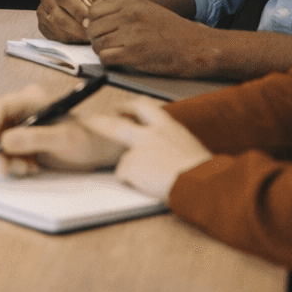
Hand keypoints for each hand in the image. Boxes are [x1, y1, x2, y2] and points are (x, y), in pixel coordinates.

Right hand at [0, 83, 125, 176]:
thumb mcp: (64, 139)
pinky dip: (12, 162)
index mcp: (31, 99)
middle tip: (7, 168)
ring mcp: (21, 124)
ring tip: (27, 169)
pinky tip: (30, 167)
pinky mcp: (22, 139)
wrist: (100, 148)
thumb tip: (5, 141)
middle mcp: (22, 109)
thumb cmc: (88, 138)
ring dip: (5, 159)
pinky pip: (5, 151)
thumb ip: (35, 138)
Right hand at [37, 0, 102, 42]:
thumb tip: (91, 16)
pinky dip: (66, 39)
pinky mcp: (42, 23)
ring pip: (54, 26)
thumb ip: (98, 3)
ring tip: (87, 36)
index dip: (76, 11)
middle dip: (76, 27)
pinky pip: (52, 34)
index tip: (89, 22)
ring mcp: (42, 9)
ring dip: (72, 35)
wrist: (87, 1)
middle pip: (57, 14)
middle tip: (90, 34)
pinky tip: (79, 37)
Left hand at [82, 101, 211, 202]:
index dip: (129, 107)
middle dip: (99, 122)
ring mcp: (138, 149)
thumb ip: (172, 141)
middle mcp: (150, 134)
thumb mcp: (189, 145)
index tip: (122, 108)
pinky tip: (150, 185)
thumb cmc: (202, 169)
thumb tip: (167, 148)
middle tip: (88, 122)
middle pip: (115, 124)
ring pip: (123, 158)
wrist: (202, 183)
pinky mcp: (131, 166)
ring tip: (151, 176)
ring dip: (132, 168)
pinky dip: (133, 182)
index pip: (143, 107)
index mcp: (167, 126)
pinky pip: (125, 175)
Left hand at [83, 0, 219, 77]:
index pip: (94, 9)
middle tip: (105, 45)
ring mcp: (132, 34)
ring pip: (97, 43)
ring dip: (102, 51)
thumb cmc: (175, 32)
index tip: (101, 30)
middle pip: (93, 27)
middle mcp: (130, 15)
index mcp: (132, 2)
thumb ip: (124, 13)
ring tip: (113, 54)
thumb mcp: (149, 10)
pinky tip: (118, 62)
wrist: (199, 47)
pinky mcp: (135, 54)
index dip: (93, 22)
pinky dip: (108, 62)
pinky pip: (105, 58)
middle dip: (96, 38)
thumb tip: (93, 21)